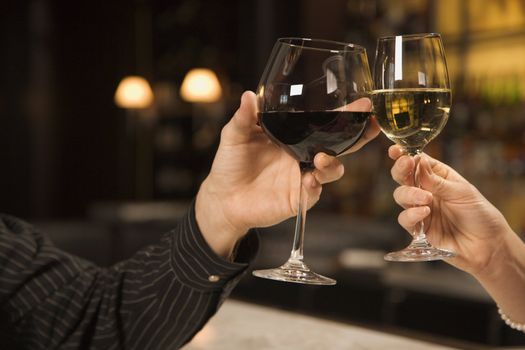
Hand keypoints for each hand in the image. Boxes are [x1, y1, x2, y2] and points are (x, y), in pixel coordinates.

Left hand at [196, 91, 378, 257]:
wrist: (223, 198)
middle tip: (369, 125)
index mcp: (294, 137)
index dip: (344, 115)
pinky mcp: (299, 198)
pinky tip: (309, 180)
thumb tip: (250, 95)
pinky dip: (315, 185)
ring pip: (333, 169)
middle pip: (339, 145)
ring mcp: (303, 177)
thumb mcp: (235, 136)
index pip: (324, 124)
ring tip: (322, 158)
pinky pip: (315, 191)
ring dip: (333, 163)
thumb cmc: (231, 164)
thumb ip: (244, 118)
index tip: (363, 104)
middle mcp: (304, 155)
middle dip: (358, 136)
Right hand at [389, 145, 515, 275]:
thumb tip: (419, 161)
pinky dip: (412, 214)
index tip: (396, 151)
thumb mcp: (461, 192)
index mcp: (438, 176)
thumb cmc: (479, 214)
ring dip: (409, 194)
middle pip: (402, 176)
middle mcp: (425, 190)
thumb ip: (436, 180)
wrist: (487, 245)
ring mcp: (420, 209)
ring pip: (400, 195)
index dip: (404, 154)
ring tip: (426, 198)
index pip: (417, 162)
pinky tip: (425, 213)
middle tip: (406, 166)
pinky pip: (405, 218)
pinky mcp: (417, 229)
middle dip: (400, 170)